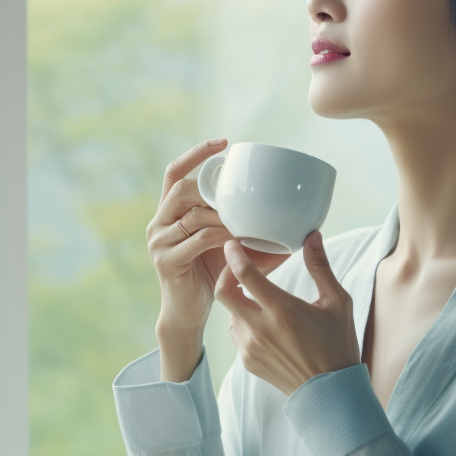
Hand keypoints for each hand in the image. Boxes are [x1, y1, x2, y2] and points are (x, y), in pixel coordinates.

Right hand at [147, 138, 234, 377]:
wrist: (190, 313)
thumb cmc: (212, 274)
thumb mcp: (229, 244)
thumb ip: (249, 228)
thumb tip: (295, 221)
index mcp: (170, 212)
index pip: (174, 173)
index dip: (196, 154)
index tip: (224, 142)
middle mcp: (159, 223)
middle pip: (182, 189)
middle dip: (214, 187)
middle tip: (242, 193)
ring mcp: (160, 242)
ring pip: (193, 213)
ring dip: (224, 214)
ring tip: (247, 218)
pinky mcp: (167, 261)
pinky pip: (198, 239)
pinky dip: (222, 235)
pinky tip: (238, 238)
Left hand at [215, 229, 361, 396]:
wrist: (330, 391)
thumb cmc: (338, 344)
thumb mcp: (337, 302)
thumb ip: (320, 267)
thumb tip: (312, 236)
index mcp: (282, 311)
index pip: (245, 276)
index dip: (234, 256)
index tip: (232, 243)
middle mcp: (260, 329)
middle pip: (224, 294)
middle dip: (226, 274)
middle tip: (237, 266)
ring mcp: (250, 348)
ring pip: (231, 314)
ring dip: (239, 300)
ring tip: (257, 296)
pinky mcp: (248, 362)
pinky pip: (237, 333)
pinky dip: (244, 321)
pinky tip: (264, 321)